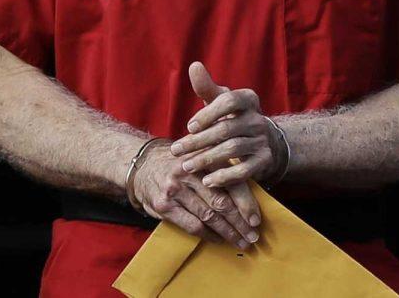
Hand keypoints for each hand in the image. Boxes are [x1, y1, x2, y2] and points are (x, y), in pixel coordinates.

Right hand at [130, 141, 259, 248]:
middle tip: (253, 236)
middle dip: (240, 222)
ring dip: (228, 232)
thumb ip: (220, 170)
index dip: (246, 203)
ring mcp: (175, 188)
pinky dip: (209, 235)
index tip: (256, 220)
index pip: (231, 182)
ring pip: (209, 216)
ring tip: (240, 242)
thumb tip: (250, 196)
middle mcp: (189, 171)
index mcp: (204, 157)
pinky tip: (219, 239)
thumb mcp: (199, 157)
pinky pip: (192, 225)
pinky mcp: (164, 205)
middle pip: (222, 201)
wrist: (142, 165)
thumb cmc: (179, 164)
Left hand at [170, 62, 281, 197]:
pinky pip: (245, 170)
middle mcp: (258, 119)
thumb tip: (194, 65)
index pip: (229, 101)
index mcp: (248, 100)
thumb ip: (207, 87)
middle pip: (226, 129)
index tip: (189, 126)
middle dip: (198, 141)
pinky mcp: (264, 161)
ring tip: (186, 166)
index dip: (208, 114)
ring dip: (207, 159)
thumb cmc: (233, 118)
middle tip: (176, 150)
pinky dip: (225, 176)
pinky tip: (207, 180)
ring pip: (232, 150)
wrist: (263, 142)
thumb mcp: (221, 101)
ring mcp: (263, 141)